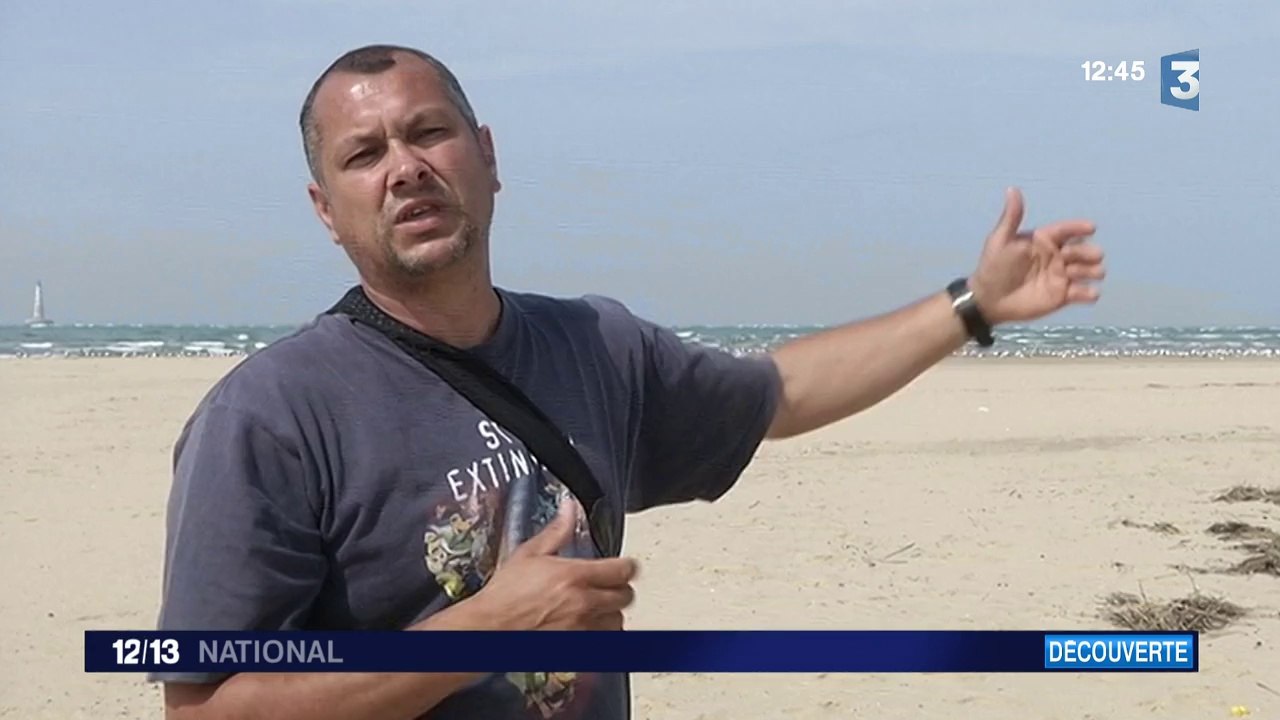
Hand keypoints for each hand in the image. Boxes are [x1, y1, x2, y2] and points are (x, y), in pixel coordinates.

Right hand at [470, 500, 637, 630]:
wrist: (491, 627)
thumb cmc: (506, 594)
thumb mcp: (530, 553)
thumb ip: (557, 531)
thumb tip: (569, 509)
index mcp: (575, 576)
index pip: (624, 570)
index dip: (627, 566)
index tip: (623, 566)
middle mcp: (583, 603)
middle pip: (626, 596)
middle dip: (620, 588)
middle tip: (609, 585)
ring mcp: (581, 629)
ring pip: (618, 621)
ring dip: (612, 612)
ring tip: (599, 606)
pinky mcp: (576, 648)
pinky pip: (604, 642)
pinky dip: (602, 634)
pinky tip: (589, 626)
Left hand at [968, 187, 1105, 324]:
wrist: (989, 299)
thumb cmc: (994, 267)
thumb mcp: (1000, 240)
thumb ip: (1011, 217)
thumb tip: (1012, 189)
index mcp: (1045, 240)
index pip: (1067, 230)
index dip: (1079, 228)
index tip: (1091, 228)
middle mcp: (1058, 256)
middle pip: (1084, 250)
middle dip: (1087, 252)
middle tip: (1071, 258)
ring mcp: (1062, 276)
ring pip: (1091, 270)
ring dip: (1091, 271)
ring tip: (1074, 274)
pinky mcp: (1064, 296)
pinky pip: (1085, 293)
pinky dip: (1090, 293)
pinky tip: (1087, 293)